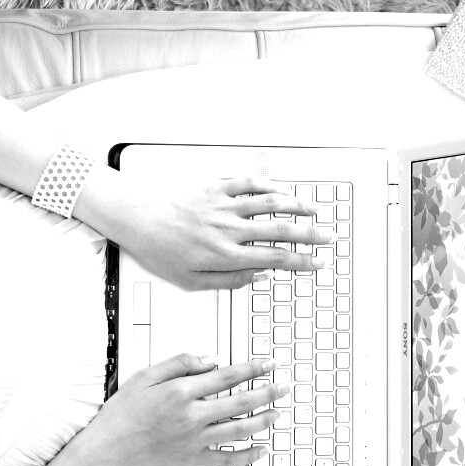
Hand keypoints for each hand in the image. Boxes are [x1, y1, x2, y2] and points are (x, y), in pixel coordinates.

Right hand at [71, 354, 286, 465]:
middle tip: (285, 387)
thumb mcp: (145, 376)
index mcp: (182, 392)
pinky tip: (261, 450)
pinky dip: (247, 457)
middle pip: (240, 402)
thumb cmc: (121, 414)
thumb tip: (211, 360)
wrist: (105, 452)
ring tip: (278, 413)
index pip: (227, 377)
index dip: (252, 369)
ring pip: (239, 430)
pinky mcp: (192, 459)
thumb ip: (179, 363)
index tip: (268, 364)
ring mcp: (194, 440)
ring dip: (263, 421)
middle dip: (267, 393)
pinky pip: (226, 460)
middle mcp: (192, 416)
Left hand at [100, 175, 333, 289]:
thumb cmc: (159, 251)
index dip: (301, 261)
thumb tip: (259, 277)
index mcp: (225, 254)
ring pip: (270, 202)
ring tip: (315, 210)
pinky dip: (270, 186)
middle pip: (281, 229)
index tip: (318, 263)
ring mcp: (224, 204)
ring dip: (297, 205)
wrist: (135, 218)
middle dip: (311, 234)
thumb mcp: (191, 282)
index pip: (275, 258)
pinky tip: (283, 190)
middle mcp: (229, 228)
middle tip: (329, 237)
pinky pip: (249, 183)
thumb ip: (229, 281)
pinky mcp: (215, 186)